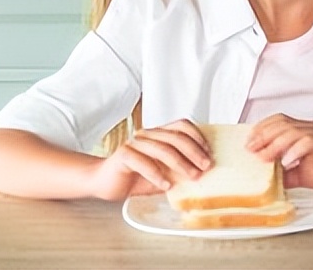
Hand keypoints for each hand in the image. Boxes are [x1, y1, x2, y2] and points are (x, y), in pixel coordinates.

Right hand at [88, 119, 209, 200]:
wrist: (103, 182)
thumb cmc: (134, 177)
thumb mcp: (162, 173)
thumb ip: (178, 170)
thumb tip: (203, 174)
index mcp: (158, 134)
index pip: (182, 126)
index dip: (198, 137)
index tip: (209, 153)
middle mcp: (148, 134)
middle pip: (176, 137)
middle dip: (194, 152)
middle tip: (206, 166)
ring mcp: (135, 143)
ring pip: (162, 149)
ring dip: (181, 164)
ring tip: (193, 177)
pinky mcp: (123, 155)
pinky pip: (143, 162)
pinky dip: (157, 174)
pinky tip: (166, 185)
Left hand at [247, 114, 312, 192]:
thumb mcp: (300, 176)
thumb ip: (282, 173)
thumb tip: (261, 177)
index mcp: (303, 132)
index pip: (278, 121)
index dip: (261, 129)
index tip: (247, 143)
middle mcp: (311, 128)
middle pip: (282, 122)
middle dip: (263, 135)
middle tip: (250, 148)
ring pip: (293, 130)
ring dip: (275, 143)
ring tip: (264, 156)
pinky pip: (309, 140)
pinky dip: (295, 149)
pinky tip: (287, 161)